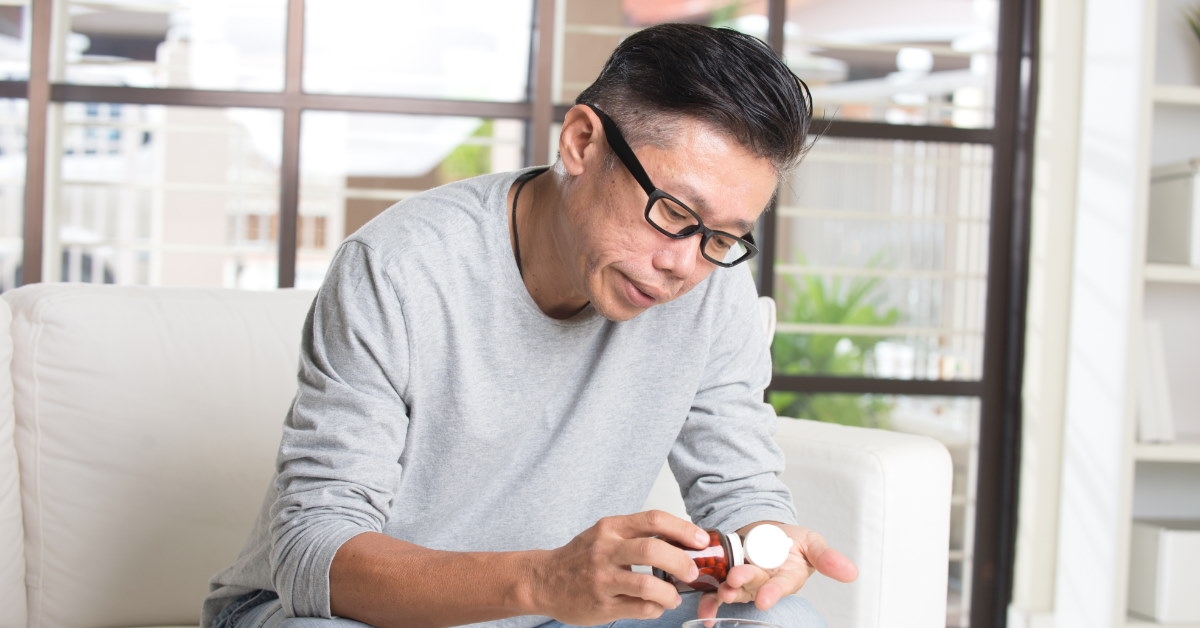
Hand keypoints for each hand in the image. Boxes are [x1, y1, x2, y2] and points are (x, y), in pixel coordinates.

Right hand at [527, 510, 709, 625]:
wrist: (542, 580)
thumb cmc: (579, 557)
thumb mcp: (603, 534)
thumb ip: (635, 535)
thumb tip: (681, 541)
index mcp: (610, 528)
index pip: (653, 520)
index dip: (683, 530)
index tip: (701, 541)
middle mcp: (605, 550)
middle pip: (653, 551)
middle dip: (681, 562)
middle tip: (693, 572)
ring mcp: (603, 579)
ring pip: (647, 585)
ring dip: (670, 594)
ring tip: (673, 597)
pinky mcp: (602, 604)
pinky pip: (640, 608)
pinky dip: (655, 609)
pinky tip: (655, 606)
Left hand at [696, 522, 857, 618]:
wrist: (766, 534)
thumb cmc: (790, 542)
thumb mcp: (811, 543)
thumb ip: (827, 558)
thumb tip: (852, 572)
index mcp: (786, 577)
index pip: (780, 586)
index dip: (772, 593)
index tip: (764, 599)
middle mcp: (764, 583)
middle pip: (754, 586)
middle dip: (745, 583)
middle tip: (735, 579)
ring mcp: (744, 582)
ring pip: (735, 589)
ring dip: (727, 591)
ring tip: (722, 587)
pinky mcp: (726, 578)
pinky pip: (715, 593)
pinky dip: (709, 603)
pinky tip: (704, 611)